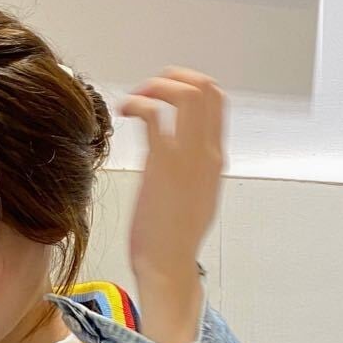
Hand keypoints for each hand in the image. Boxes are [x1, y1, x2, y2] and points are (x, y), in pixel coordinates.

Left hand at [117, 67, 226, 283]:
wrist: (168, 266)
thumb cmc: (174, 242)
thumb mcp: (196, 202)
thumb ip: (195, 176)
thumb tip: (182, 167)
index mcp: (216, 160)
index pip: (217, 103)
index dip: (191, 87)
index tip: (166, 95)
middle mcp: (207, 152)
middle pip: (206, 89)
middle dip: (175, 77)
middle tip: (150, 88)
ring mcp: (188, 156)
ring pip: (186, 94)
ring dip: (157, 85)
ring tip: (135, 98)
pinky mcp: (163, 164)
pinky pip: (155, 116)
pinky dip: (138, 103)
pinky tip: (125, 111)